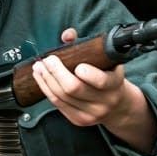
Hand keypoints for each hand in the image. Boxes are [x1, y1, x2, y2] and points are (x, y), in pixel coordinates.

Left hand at [30, 27, 156, 153]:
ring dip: (46, 79)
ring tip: (39, 67)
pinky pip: (57, 104)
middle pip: (73, 88)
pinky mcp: (78, 120)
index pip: (101, 81)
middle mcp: (104, 101)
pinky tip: (41, 78)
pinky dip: (46, 89)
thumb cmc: (108, 76)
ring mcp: (91, 114)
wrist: (117, 105)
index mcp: (114, 84)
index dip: (88, 74)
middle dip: (56, 72)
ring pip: (61, 97)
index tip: (78, 65)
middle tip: (47, 60)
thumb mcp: (105, 60)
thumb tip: (67, 35)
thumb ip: (86, 45)